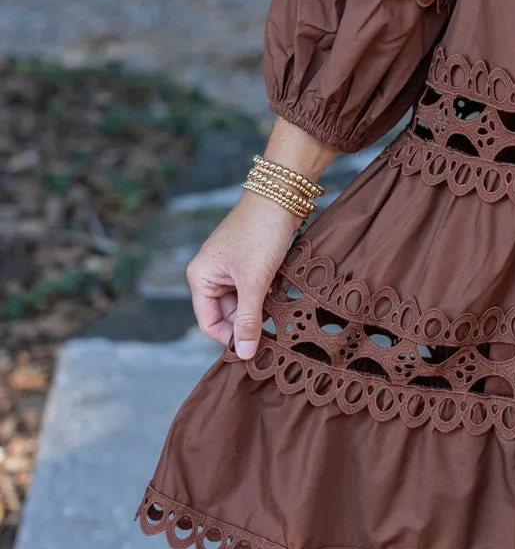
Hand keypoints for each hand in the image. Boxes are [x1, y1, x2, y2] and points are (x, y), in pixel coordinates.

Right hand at [186, 192, 300, 360]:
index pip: (209, 323)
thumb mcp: (254, 281)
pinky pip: (253, 288)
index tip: (255, 346)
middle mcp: (209, 273)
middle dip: (249, 321)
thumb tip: (243, 353)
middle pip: (226, 314)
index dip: (231, 337)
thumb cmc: (261, 234)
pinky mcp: (246, 261)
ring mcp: (228, 267)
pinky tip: (281, 291)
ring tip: (278, 306)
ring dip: (260, 307)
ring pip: (243, 301)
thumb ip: (249, 319)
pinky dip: (266, 293)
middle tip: (273, 328)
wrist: (281, 195)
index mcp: (200, 277)